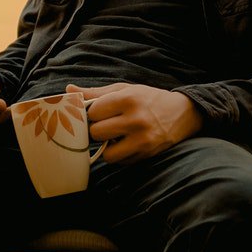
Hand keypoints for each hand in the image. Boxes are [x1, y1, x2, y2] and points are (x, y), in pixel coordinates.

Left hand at [65, 82, 203, 163]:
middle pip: (96, 133)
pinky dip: (121, 155)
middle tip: (108, 125)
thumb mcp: (125, 90)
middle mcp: (135, 120)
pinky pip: (121, 161)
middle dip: (99, 130)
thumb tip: (68, 91)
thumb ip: (95, 93)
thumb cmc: (149, 99)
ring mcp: (142, 140)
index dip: (93, 114)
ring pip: (107, 154)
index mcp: (128, 99)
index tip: (101, 113)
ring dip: (108, 147)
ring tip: (117, 137)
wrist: (183, 113)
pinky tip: (129, 143)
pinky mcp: (147, 154)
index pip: (93, 112)